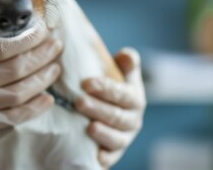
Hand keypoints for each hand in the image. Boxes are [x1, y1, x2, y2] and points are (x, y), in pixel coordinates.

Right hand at [0, 15, 62, 165]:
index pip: (2, 48)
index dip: (26, 38)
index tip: (40, 27)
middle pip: (17, 68)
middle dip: (41, 54)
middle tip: (56, 42)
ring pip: (20, 93)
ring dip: (42, 78)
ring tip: (55, 64)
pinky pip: (14, 118)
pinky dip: (33, 109)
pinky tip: (48, 98)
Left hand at [75, 48, 145, 168]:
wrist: (103, 108)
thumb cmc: (107, 86)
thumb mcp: (116, 72)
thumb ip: (125, 63)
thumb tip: (127, 54)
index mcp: (134, 98)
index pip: (123, 93)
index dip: (106, 88)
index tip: (86, 83)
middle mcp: (132, 119)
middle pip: (118, 116)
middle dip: (99, 109)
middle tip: (78, 102)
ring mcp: (124, 137)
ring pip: (117, 138)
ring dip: (103, 134)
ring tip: (89, 127)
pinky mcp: (114, 153)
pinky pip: (112, 157)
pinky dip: (105, 157)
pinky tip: (95, 155)